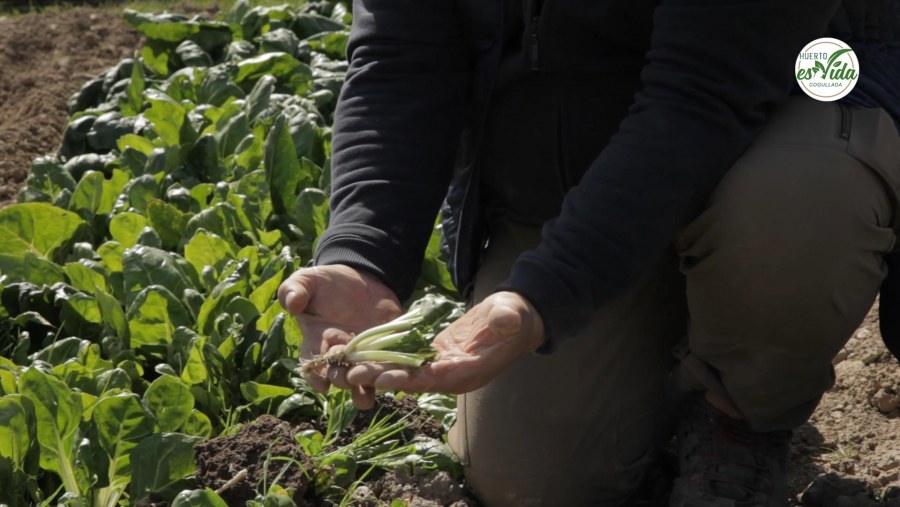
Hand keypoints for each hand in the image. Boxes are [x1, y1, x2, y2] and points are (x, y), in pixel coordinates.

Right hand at [277, 265, 401, 408]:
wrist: (362, 277)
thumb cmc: (328, 282)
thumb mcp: (308, 280)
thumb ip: (295, 289)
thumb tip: (292, 304)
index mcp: (317, 341)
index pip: (314, 364)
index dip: (316, 377)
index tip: (322, 385)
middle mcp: (340, 354)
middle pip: (339, 375)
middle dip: (343, 380)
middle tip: (348, 380)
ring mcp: (364, 355)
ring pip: (363, 380)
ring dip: (365, 390)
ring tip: (367, 399)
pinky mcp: (387, 350)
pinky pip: (389, 366)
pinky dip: (392, 375)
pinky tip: (396, 381)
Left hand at [346, 291, 544, 393]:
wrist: (516, 316)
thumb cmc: (516, 316)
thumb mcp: (513, 315)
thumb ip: (506, 321)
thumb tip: (502, 322)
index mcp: (470, 371)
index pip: (435, 379)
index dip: (409, 379)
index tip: (383, 378)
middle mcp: (453, 375)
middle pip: (414, 380)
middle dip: (384, 378)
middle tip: (352, 375)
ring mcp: (444, 367)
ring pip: (407, 372)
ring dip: (380, 370)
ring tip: (350, 368)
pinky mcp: (437, 355)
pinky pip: (409, 359)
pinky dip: (388, 358)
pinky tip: (365, 354)